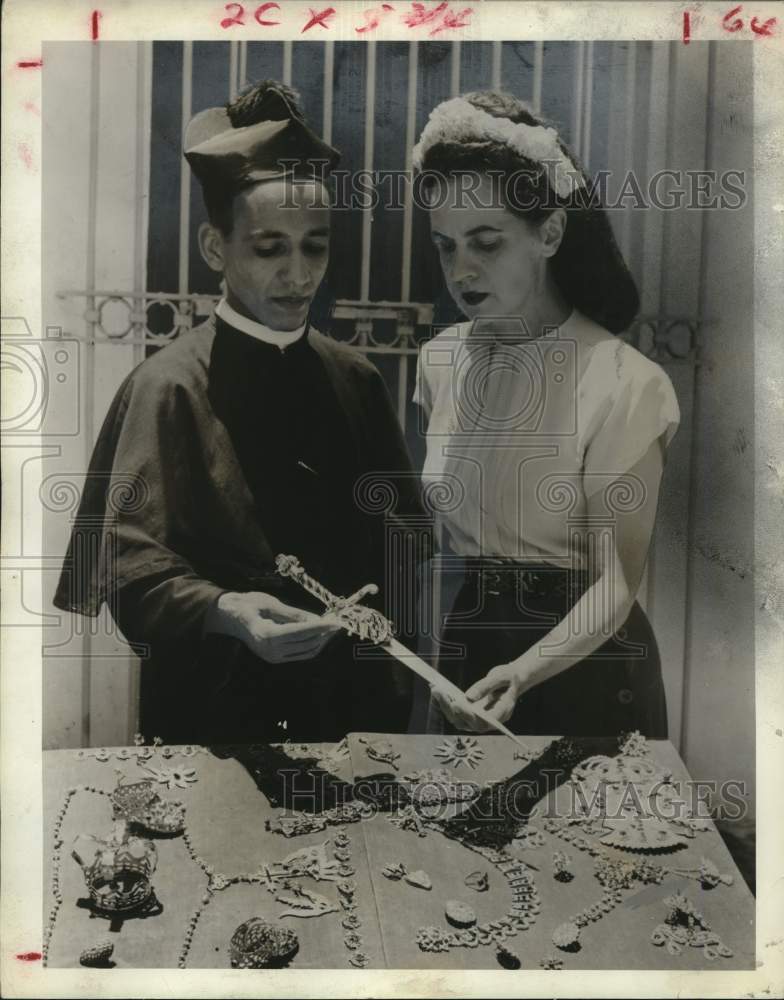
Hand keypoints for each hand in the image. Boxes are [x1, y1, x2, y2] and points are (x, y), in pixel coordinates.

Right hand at [205, 591, 342, 663]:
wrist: (229, 616)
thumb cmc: (247, 604)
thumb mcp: (270, 603)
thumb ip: (293, 614)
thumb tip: (315, 618)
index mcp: (266, 635)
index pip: (300, 633)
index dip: (319, 627)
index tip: (335, 621)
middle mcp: (270, 650)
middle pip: (305, 644)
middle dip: (324, 634)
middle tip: (338, 622)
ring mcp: (272, 657)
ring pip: (306, 652)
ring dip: (321, 641)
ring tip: (332, 628)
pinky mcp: (275, 658)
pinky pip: (300, 654)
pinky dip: (312, 645)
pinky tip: (320, 634)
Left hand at [432, 661, 532, 732]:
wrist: (513, 680)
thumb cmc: (508, 678)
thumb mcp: (500, 676)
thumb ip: (485, 686)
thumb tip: (468, 697)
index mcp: (503, 712)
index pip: (484, 721)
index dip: (469, 716)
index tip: (456, 704)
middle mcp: (491, 720)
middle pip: (468, 723)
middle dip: (451, 709)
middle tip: (438, 692)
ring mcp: (481, 720)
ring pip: (459, 720)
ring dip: (445, 706)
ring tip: (436, 689)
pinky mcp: (472, 716)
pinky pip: (457, 714)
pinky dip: (446, 703)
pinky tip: (438, 690)